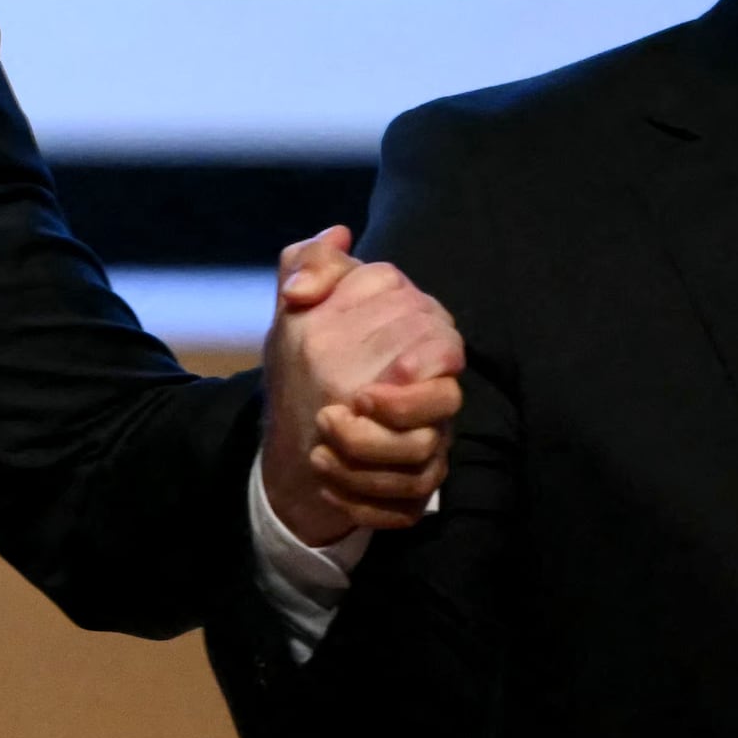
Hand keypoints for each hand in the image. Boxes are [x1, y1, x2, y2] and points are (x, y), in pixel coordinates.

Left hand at [261, 225, 463, 548]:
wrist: (293, 428)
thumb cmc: (309, 357)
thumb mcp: (300, 306)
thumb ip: (313, 263)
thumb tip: (338, 236)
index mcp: (416, 341)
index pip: (445, 347)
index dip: (420, 365)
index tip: (370, 387)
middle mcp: (432, 392)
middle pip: (441, 407)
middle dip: (380, 422)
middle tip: (329, 416)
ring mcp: (428, 440)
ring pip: (424, 459)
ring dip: (367, 460)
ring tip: (320, 448)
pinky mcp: (413, 486)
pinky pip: (406, 501)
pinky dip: (364, 498)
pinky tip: (326, 479)